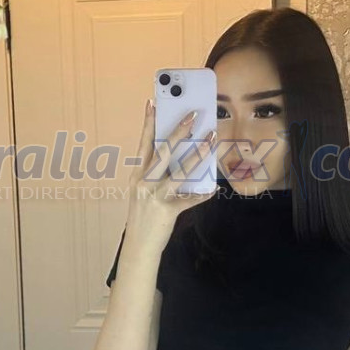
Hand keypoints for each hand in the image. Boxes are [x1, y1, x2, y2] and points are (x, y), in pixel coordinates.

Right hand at [126, 100, 215, 241]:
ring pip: (179, 171)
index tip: (152, 103)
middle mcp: (144, 182)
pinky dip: (202, 194)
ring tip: (211, 140)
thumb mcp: (143, 191)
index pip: (143, 143)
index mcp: (137, 174)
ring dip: (197, 154)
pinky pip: (189, 199)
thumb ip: (157, 174)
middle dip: (179, 131)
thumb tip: (180, 156)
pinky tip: (213, 189)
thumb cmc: (144, 215)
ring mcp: (155, 196)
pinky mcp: (167, 210)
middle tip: (193, 115)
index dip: (148, 122)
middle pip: (163, 151)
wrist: (139, 246)